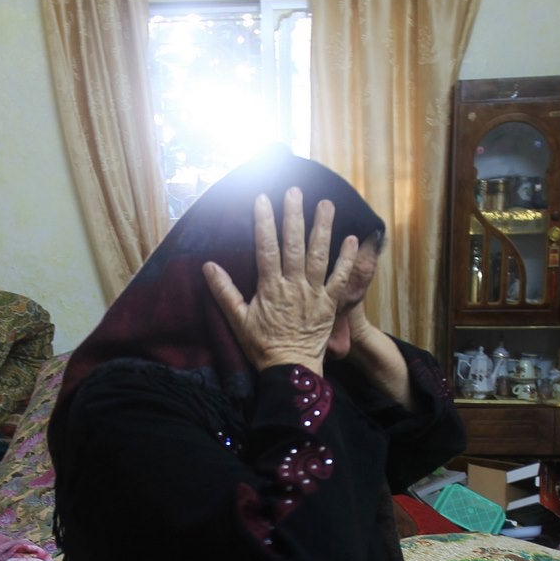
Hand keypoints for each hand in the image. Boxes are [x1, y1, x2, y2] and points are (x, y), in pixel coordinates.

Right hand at [203, 188, 359, 373]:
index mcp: (270, 288)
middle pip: (294, 245)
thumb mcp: (237, 321)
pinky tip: (351, 239)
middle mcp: (293, 286)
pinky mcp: (330, 303)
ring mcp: (314, 294)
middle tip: (295, 191)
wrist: (291, 369)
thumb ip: (224, 292)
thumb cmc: (262, 346)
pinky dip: (347, 259)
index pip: (266, 249)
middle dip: (294, 216)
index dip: (264, 223)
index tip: (262, 199)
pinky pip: (341, 278)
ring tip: (326, 204)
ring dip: (323, 228)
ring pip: (319, 256)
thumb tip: (208, 266)